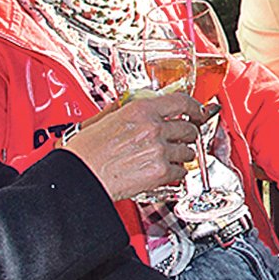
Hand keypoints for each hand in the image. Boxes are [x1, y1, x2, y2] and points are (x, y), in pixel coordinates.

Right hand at [61, 92, 203, 201]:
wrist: (79, 177)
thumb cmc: (84, 153)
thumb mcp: (103, 119)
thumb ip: (124, 110)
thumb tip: (131, 105)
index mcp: (141, 110)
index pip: (181, 102)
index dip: (195, 107)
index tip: (199, 111)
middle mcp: (153, 128)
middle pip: (189, 128)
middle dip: (188, 135)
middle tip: (183, 139)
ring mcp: (159, 150)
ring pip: (188, 151)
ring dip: (182, 155)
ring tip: (171, 157)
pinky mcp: (160, 172)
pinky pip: (181, 171)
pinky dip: (176, 173)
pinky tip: (165, 172)